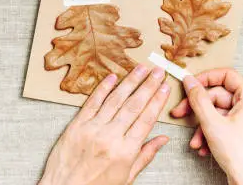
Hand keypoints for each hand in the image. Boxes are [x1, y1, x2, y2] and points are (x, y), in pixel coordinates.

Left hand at [39, 65, 170, 184]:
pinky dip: (103, 89)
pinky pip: (92, 103)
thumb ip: (144, 155)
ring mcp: (92, 129)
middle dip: (148, 86)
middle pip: (133, 105)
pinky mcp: (77, 125)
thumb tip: (162, 139)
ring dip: (129, 81)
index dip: (157, 101)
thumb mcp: (127, 177)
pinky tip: (113, 77)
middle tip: (158, 71)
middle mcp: (110, 137)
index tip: (165, 87)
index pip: (146, 120)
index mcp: (125, 151)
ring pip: (115, 100)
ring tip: (141, 68)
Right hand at [170, 68, 242, 184]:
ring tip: (194, 137)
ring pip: (219, 112)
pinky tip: (203, 144)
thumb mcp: (212, 123)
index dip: (205, 77)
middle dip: (198, 108)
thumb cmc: (241, 157)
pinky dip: (211, 131)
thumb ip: (198, 98)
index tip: (190, 84)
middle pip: (219, 96)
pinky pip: (225, 123)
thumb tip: (190, 82)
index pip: (227, 75)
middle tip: (182, 111)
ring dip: (202, 124)